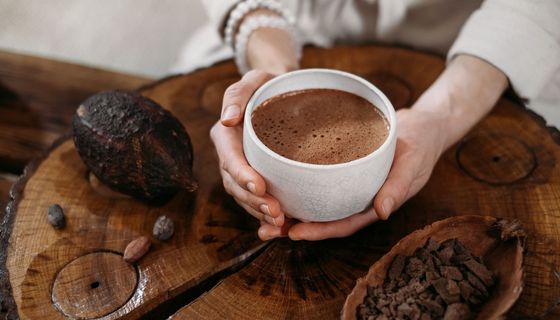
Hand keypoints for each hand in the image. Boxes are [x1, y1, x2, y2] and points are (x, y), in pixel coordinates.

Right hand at [211, 70, 286, 234]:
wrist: (281, 94)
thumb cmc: (268, 85)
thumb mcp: (255, 79)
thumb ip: (238, 94)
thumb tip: (228, 118)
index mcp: (225, 134)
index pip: (229, 158)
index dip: (241, 174)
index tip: (259, 186)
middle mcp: (229, 155)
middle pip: (235, 184)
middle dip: (253, 201)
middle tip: (276, 213)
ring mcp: (241, 169)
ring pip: (244, 197)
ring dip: (259, 213)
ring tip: (280, 223)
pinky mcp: (254, 178)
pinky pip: (255, 201)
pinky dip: (265, 216)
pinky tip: (281, 227)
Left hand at [269, 54, 507, 240]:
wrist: (421, 125)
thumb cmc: (420, 145)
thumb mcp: (413, 162)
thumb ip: (398, 186)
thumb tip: (382, 212)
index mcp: (374, 204)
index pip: (343, 223)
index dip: (319, 231)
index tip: (294, 233)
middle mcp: (357, 198)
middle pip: (323, 218)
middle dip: (295, 226)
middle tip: (265, 229)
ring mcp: (348, 185)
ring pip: (316, 202)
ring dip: (291, 208)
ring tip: (260, 210)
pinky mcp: (341, 169)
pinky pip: (317, 180)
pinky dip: (298, 184)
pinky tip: (276, 181)